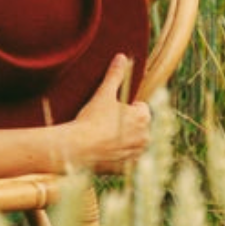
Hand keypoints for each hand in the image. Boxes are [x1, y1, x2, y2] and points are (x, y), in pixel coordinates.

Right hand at [67, 54, 150, 173]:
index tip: (111, 110)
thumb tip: (122, 57)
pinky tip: (103, 151)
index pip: (141, 108)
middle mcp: (146, 137)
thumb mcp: (103, 94)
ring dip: (123, 140)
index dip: (125, 107)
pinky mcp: (128, 168)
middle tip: (105, 123)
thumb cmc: (92, 119)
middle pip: (138, 125)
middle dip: (126, 124)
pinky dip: (118, 156)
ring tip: (103, 137)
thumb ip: (115, 75)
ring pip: (133, 142)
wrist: (78, 149)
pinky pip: (126, 159)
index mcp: (144, 117)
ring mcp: (137, 154)